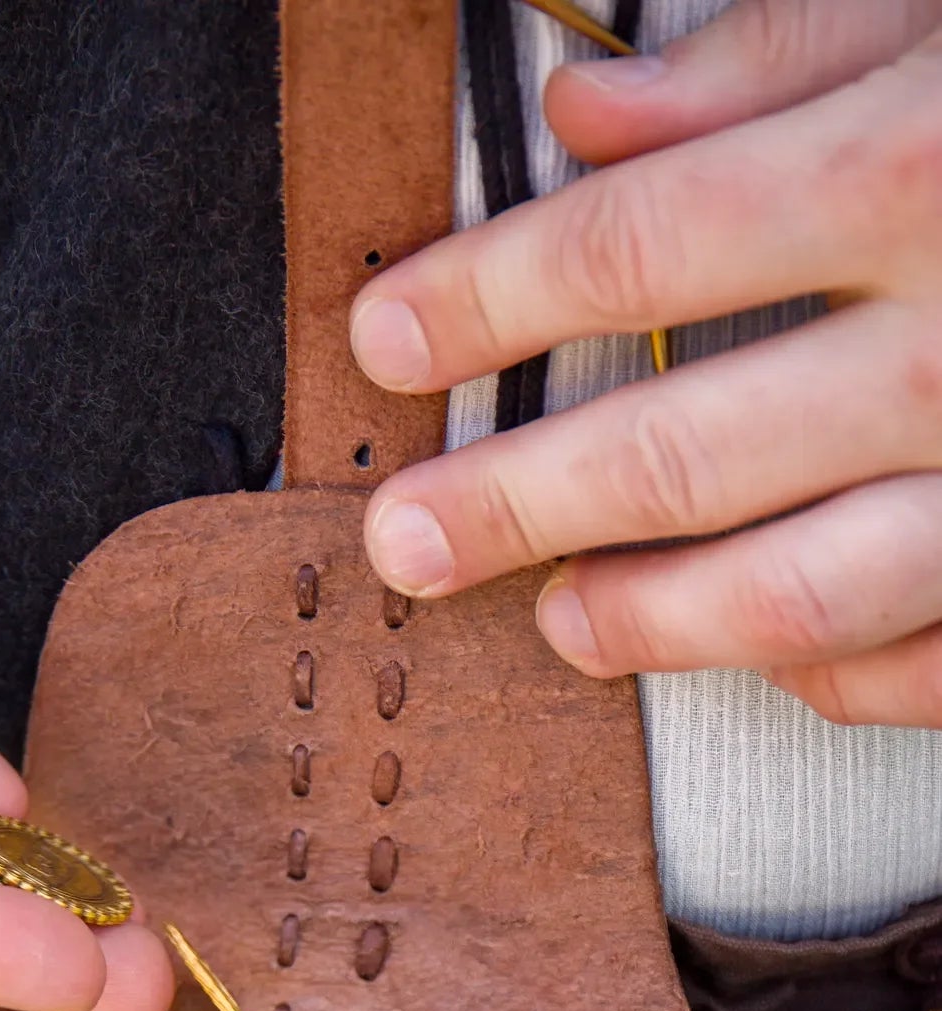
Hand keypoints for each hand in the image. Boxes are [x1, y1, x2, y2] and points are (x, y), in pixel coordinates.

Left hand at [350, 0, 941, 725]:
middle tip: (409, 536)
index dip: (489, 300)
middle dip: (512, 498)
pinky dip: (827, 677)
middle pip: (674, 446)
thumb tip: (588, 107)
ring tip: (555, 620)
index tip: (393, 337)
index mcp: (924, 167)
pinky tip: (755, 658)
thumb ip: (782, 54)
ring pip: (793, 593)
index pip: (636, 248)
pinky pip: (925, 666)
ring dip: (649, 619)